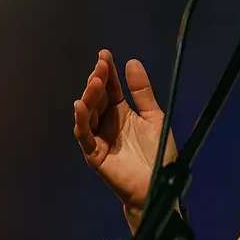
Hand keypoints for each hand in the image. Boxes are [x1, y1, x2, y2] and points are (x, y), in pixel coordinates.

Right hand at [73, 49, 177, 228]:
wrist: (159, 184)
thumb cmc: (158, 154)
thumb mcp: (154, 117)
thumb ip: (143, 93)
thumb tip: (132, 62)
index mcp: (121, 113)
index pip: (111, 89)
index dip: (108, 72)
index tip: (105, 54)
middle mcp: (107, 123)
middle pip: (98, 98)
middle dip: (98, 81)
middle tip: (100, 65)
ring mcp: (99, 137)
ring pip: (88, 113)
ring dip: (90, 96)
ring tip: (95, 81)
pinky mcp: (94, 153)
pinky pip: (84, 135)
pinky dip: (81, 120)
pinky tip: (80, 105)